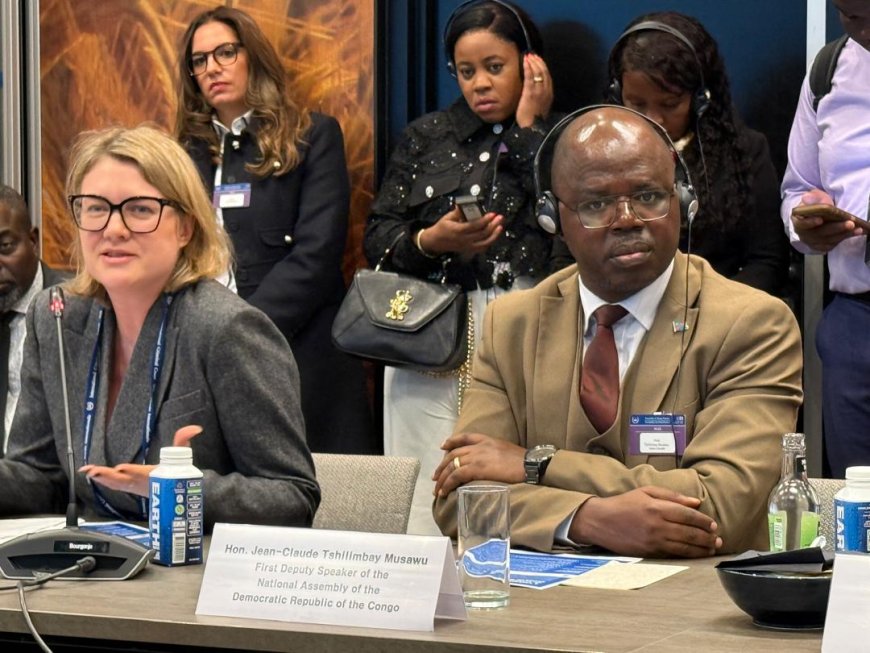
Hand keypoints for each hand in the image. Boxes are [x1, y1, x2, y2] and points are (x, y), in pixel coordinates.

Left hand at [80, 425, 201, 497]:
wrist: (175, 493)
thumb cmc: (176, 475)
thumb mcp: (181, 456)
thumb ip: (184, 439)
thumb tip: (195, 428)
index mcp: (153, 475)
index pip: (142, 473)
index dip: (131, 471)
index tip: (120, 467)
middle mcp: (141, 483)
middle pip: (122, 481)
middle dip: (107, 476)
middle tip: (94, 471)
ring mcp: (134, 486)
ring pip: (115, 484)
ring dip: (101, 478)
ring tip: (88, 471)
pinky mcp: (129, 487)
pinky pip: (114, 486)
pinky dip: (103, 481)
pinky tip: (93, 476)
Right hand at [418, 205, 502, 255]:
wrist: (435, 242)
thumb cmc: (441, 228)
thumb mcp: (447, 217)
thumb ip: (458, 212)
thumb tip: (466, 204)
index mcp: (457, 230)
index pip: (474, 226)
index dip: (485, 220)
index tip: (492, 214)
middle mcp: (463, 240)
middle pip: (482, 234)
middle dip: (493, 226)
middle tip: (499, 218)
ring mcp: (467, 246)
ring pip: (484, 243)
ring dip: (494, 235)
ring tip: (500, 227)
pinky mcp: (469, 250)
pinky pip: (482, 248)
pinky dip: (490, 242)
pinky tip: (494, 235)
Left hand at [432, 432, 524, 496]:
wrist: (531, 464)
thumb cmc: (523, 462)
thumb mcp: (506, 450)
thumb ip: (494, 453)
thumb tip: (489, 463)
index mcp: (487, 439)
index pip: (465, 437)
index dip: (451, 441)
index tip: (443, 446)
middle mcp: (479, 446)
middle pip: (453, 454)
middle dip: (442, 466)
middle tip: (435, 477)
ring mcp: (477, 456)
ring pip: (452, 465)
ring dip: (442, 478)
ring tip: (437, 490)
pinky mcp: (477, 468)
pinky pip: (456, 475)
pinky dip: (448, 484)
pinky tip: (444, 491)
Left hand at [515, 53, 552, 127]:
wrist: (532, 128)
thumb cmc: (534, 121)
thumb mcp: (541, 107)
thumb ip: (540, 98)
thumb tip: (536, 91)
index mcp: (549, 94)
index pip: (548, 77)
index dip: (543, 67)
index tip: (538, 60)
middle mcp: (546, 91)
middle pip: (544, 72)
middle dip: (538, 62)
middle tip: (533, 55)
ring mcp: (539, 92)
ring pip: (538, 72)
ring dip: (533, 62)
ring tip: (528, 56)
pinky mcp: (530, 93)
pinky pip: (530, 77)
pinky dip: (528, 68)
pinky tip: (525, 62)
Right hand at [569, 486, 722, 557]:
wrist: (600, 521)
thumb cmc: (624, 504)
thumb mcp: (646, 492)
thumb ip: (672, 496)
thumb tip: (696, 502)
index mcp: (656, 507)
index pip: (687, 514)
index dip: (703, 521)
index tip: (713, 524)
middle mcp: (657, 525)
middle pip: (689, 533)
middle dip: (706, 537)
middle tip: (718, 539)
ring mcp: (653, 541)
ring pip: (684, 547)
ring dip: (701, 549)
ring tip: (712, 549)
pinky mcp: (649, 552)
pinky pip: (673, 555)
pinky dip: (687, 555)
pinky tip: (695, 554)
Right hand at [791, 189, 862, 251]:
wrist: (818, 214)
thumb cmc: (816, 206)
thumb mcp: (814, 197)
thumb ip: (812, 197)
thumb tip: (806, 197)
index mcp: (797, 220)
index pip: (801, 224)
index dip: (810, 222)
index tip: (820, 220)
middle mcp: (802, 233)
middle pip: (818, 233)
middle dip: (835, 228)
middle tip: (850, 223)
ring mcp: (811, 241)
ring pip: (827, 240)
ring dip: (843, 234)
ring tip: (857, 228)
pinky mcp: (820, 246)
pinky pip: (832, 244)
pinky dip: (844, 238)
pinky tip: (854, 232)